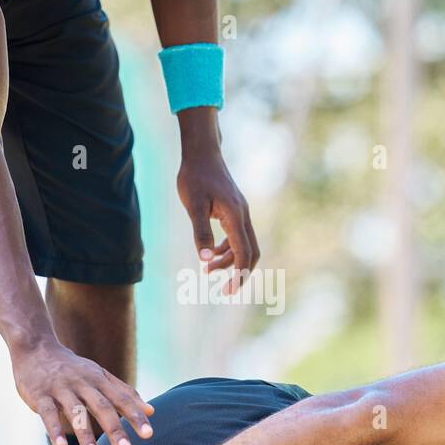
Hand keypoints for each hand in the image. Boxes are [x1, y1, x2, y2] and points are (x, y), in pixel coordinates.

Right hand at [11, 342, 152, 444]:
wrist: (36, 349)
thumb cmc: (72, 368)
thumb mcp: (100, 376)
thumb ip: (124, 393)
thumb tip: (151, 411)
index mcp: (99, 380)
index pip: (121, 399)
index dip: (135, 416)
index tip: (148, 435)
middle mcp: (82, 383)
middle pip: (101, 407)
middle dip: (115, 429)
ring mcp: (61, 388)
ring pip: (75, 412)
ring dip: (85, 434)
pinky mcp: (40, 395)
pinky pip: (48, 414)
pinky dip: (55, 430)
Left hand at [176, 150, 259, 293]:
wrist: (202, 153)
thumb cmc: (194, 177)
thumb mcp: (193, 206)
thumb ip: (200, 233)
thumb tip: (205, 259)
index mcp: (235, 216)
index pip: (244, 253)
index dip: (239, 275)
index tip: (228, 290)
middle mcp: (243, 215)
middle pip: (251, 252)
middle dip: (240, 272)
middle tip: (225, 290)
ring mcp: (241, 212)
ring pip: (244, 245)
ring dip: (229, 260)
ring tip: (207, 269)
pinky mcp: (234, 210)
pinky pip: (237, 236)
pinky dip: (227, 249)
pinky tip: (211, 253)